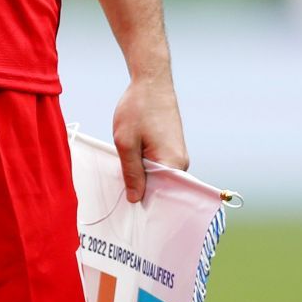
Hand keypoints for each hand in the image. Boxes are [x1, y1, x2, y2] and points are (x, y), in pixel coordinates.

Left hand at [111, 75, 187, 202]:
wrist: (150, 82)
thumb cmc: (137, 109)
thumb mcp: (125, 142)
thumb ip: (131, 172)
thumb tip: (135, 199)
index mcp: (173, 164)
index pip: (163, 197)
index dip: (147, 207)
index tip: (131, 218)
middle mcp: (180, 163)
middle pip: (162, 189)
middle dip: (143, 195)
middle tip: (121, 203)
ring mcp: (177, 155)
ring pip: (158, 178)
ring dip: (142, 181)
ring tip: (123, 186)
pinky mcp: (171, 148)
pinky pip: (158, 167)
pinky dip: (144, 169)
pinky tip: (130, 170)